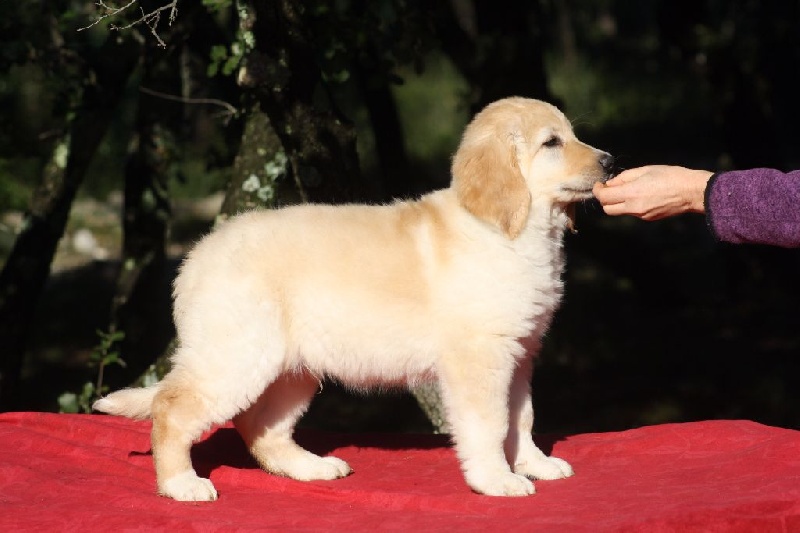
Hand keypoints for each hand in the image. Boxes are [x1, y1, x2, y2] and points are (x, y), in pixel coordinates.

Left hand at [592, 165, 712, 219]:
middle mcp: (633, 208)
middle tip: (609, 189)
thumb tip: (610, 183)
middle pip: (607, 209)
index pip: (603, 197)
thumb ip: (624, 178)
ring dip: (616, 203)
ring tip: (626, 190)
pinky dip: (629, 205)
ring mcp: (641, 215)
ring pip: (619, 212)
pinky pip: (632, 213)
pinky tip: (639, 195)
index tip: (599, 184)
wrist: (691, 192)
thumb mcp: (645, 170)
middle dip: (604, 199)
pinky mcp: (648, 218)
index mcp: (631, 194)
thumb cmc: (670, 176)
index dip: (597, 190)